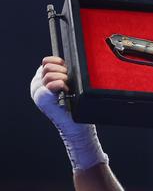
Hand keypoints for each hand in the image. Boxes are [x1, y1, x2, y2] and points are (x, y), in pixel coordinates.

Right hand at [29, 56, 107, 170]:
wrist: (77, 129)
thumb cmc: (76, 109)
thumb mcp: (69, 87)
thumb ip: (64, 75)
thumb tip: (67, 65)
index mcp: (42, 81)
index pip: (47, 62)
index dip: (59, 64)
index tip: (67, 72)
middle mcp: (37, 86)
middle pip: (47, 66)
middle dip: (62, 71)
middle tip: (69, 82)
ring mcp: (38, 93)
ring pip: (49, 73)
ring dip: (62, 78)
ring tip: (68, 88)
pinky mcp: (42, 100)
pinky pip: (51, 84)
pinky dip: (61, 84)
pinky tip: (66, 91)